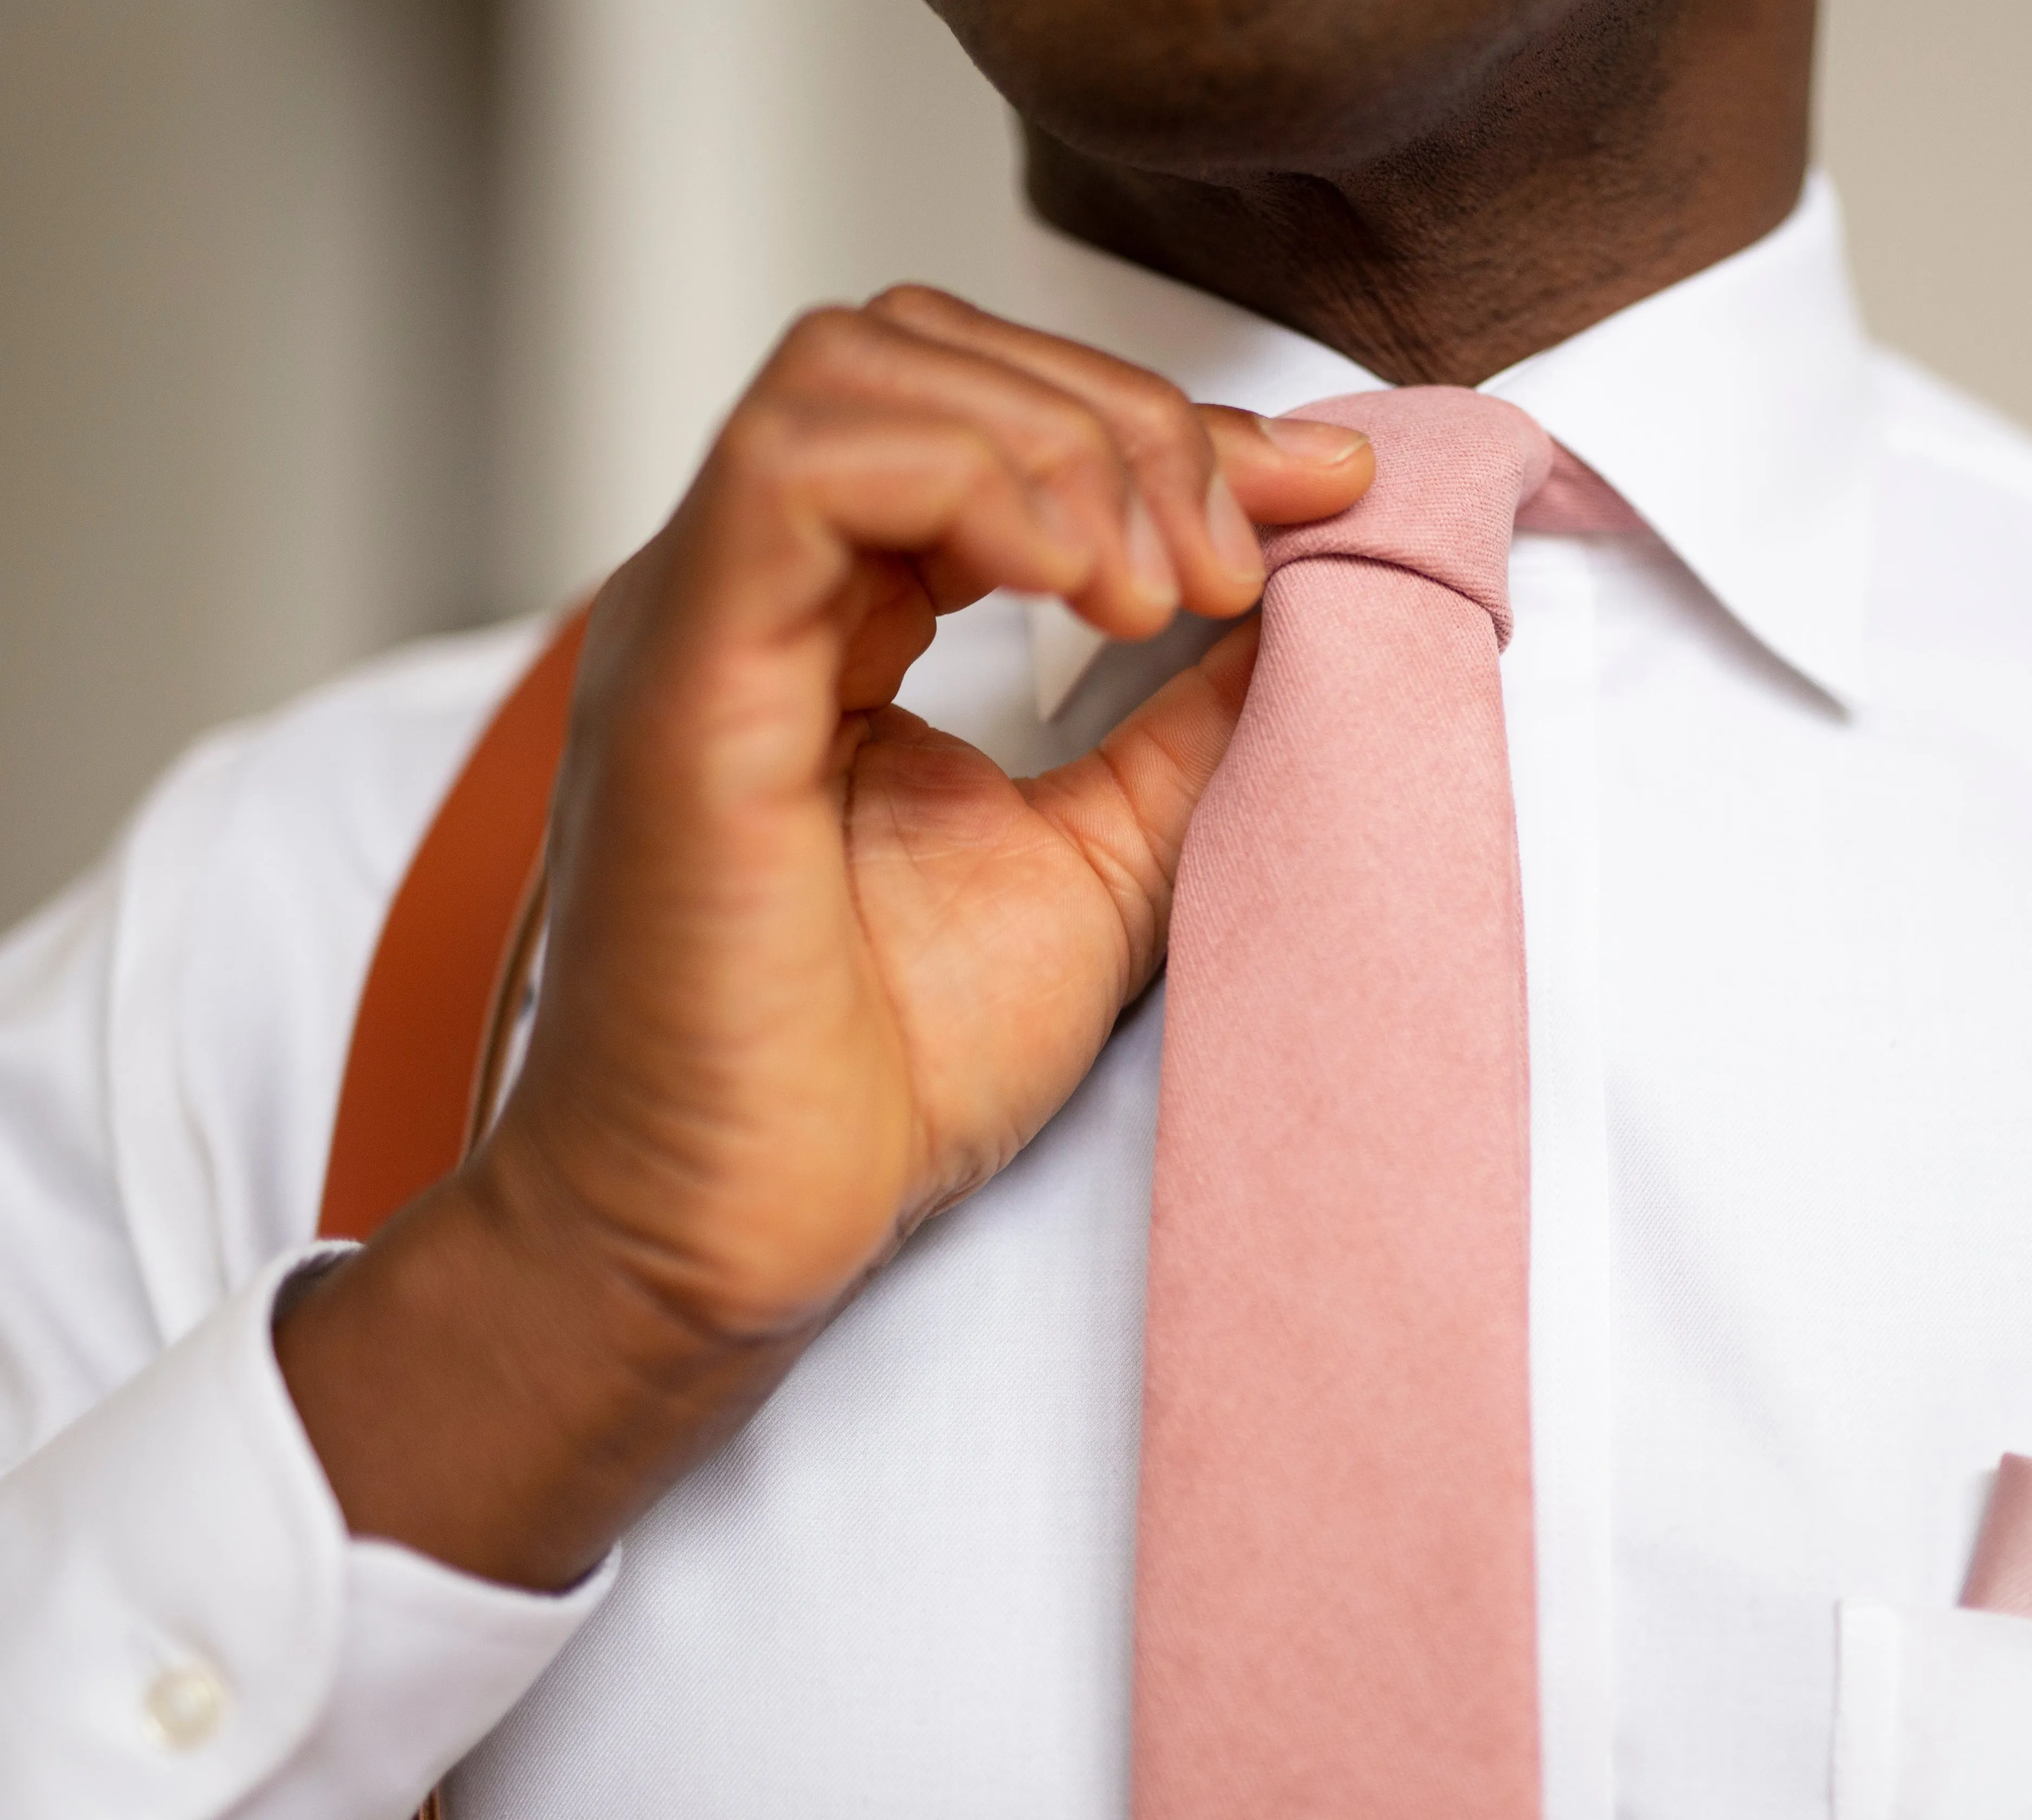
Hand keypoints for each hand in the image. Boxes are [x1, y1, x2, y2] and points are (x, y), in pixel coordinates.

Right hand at [279, 289, 1371, 1585]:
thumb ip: (1186, 719)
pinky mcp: (683, 677)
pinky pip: (802, 468)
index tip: (1323, 491)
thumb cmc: (888, 1073)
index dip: (1168, 425)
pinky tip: (1083, 592)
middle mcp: (752, 595)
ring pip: (859, 369)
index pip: (982, 414)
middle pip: (921, 349)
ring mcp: (703, 621)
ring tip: (1160, 593)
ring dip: (1059, 445)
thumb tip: (1307, 592)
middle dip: (1120, 416)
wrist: (747, 1234)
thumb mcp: (1103, 856)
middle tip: (1229, 569)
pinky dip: (977, 486)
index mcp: (832, 623)